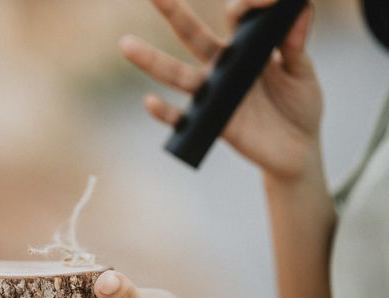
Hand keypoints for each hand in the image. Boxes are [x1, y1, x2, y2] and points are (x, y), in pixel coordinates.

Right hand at [121, 0, 322, 180]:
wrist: (297, 151)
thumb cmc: (299, 108)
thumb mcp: (301, 73)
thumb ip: (295, 44)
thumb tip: (300, 7)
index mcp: (247, 50)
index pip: (238, 15)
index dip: (250, 2)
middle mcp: (224, 68)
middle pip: (193, 37)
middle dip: (174, 13)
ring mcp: (215, 96)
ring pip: (178, 75)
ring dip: (152, 61)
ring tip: (126, 45)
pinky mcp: (213, 124)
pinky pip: (183, 119)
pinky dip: (165, 113)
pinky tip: (150, 102)